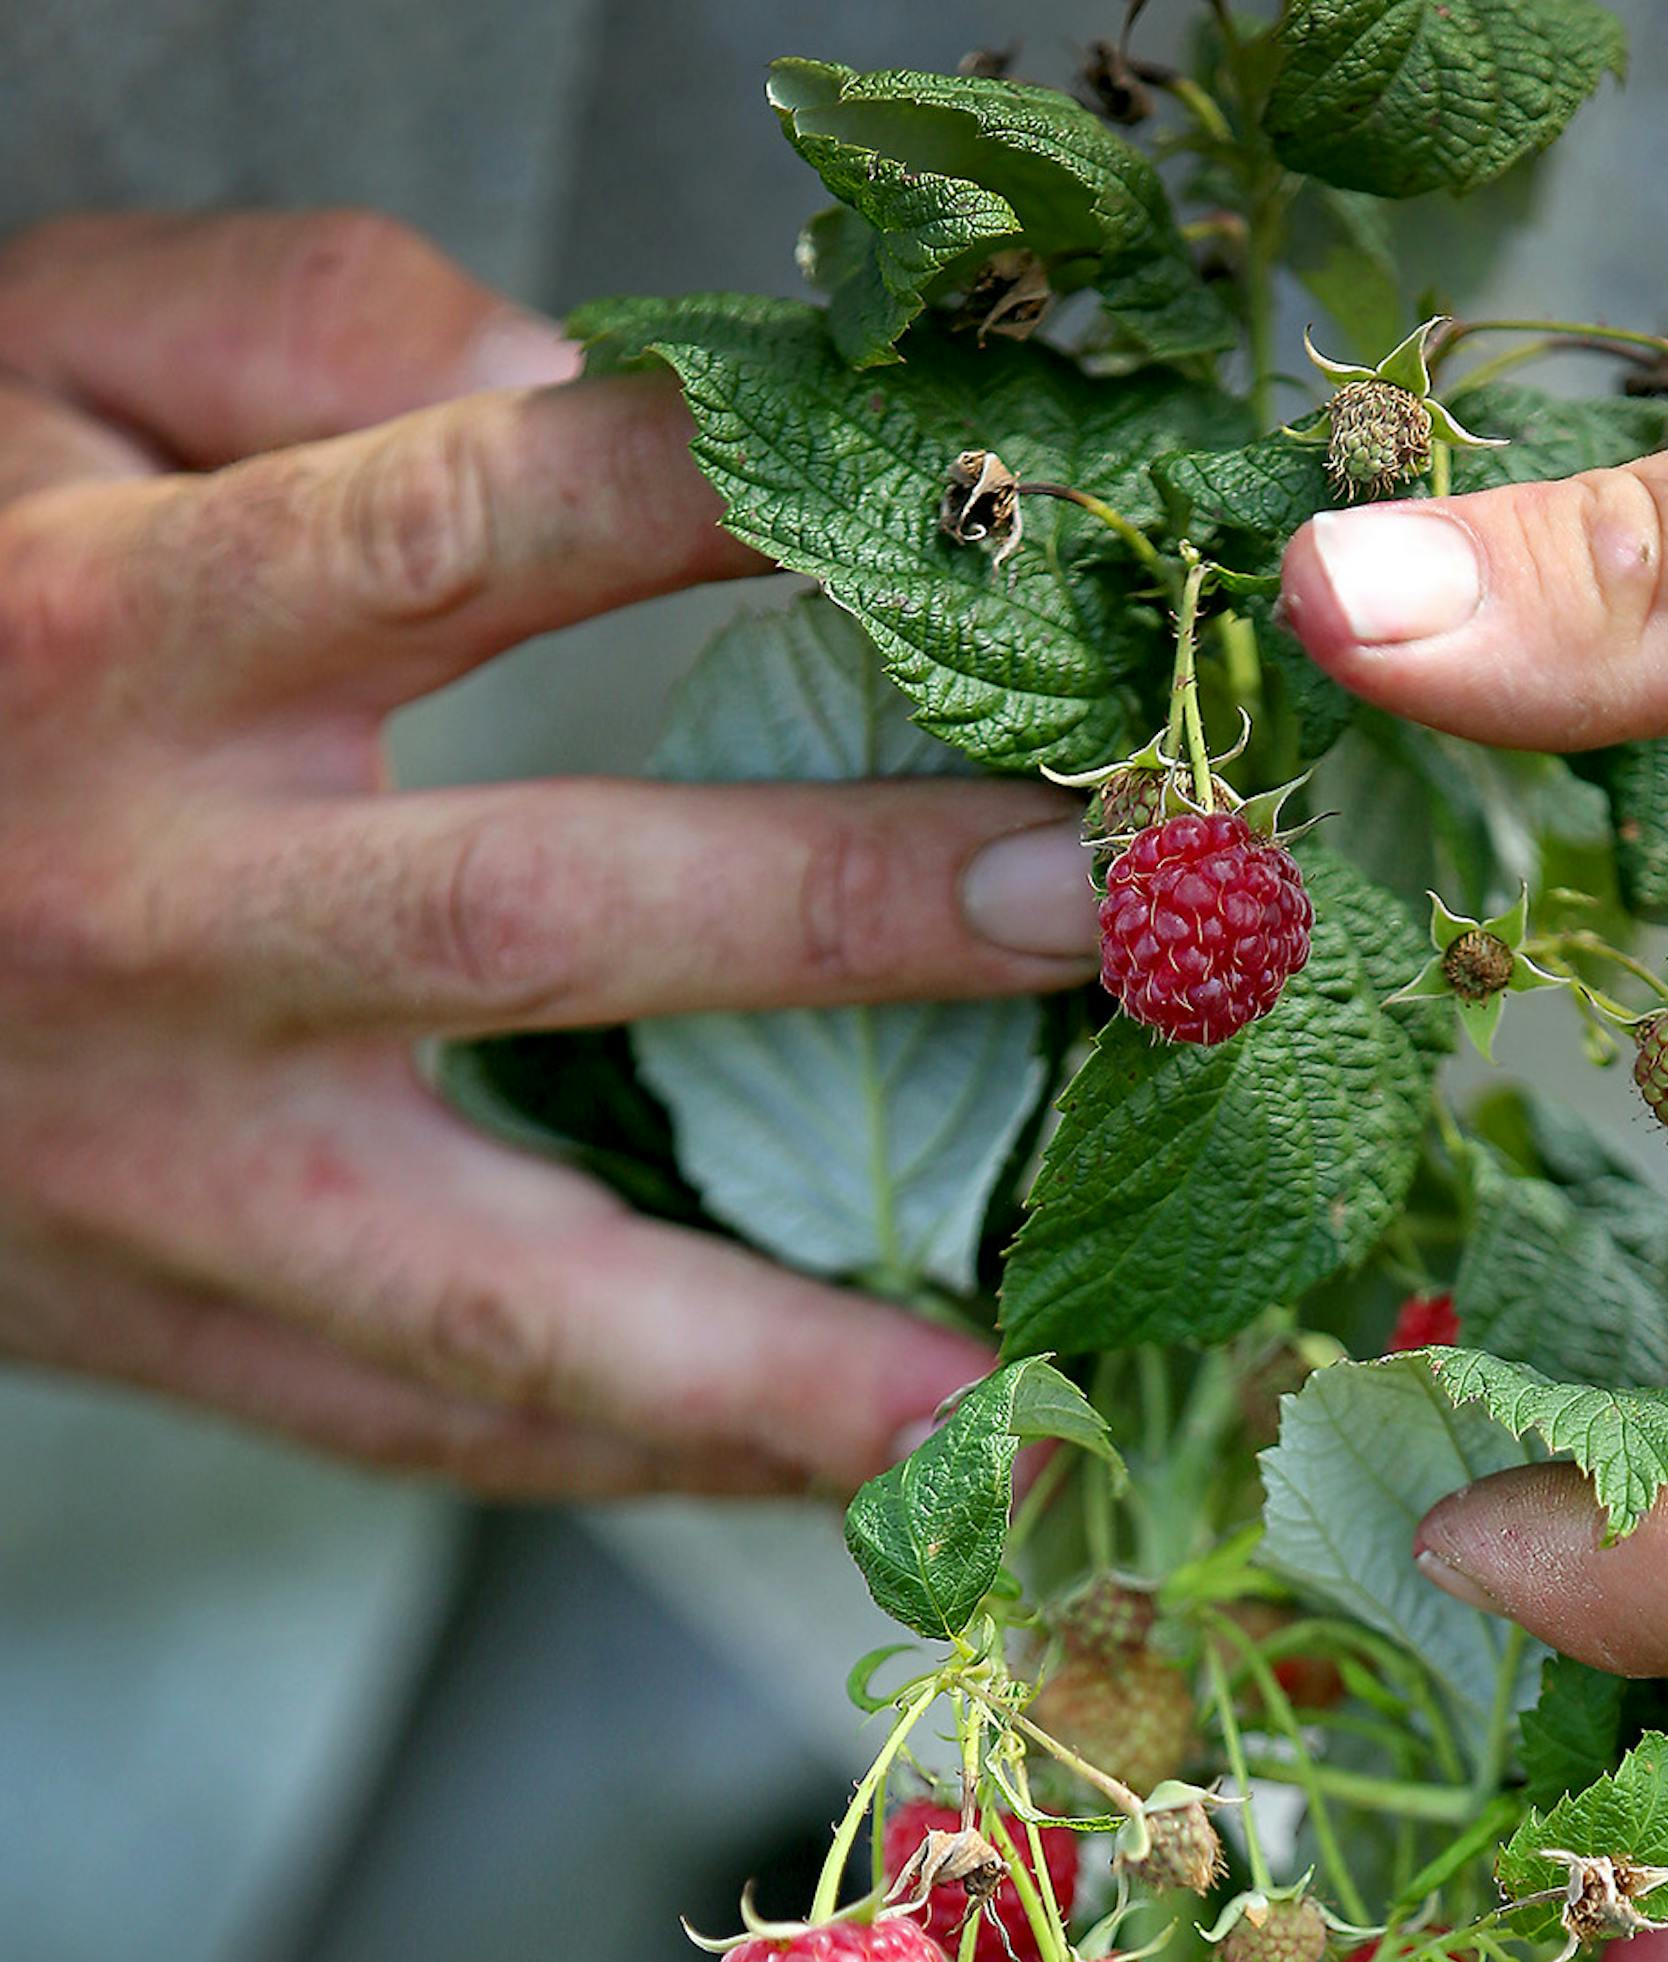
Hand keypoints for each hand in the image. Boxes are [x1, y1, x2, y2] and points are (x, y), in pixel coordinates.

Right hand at [0, 211, 1100, 1495]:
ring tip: (1023, 1388)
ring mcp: (178, 1171)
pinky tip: (845, 1467)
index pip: (476, 533)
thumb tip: (600, 390)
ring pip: (513, 1297)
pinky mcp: (185, 1329)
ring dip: (789, 1355)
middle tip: (1103, 909)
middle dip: (846, 917)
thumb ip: (302, 331)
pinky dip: (655, 1464)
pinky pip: (445, 1432)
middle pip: (544, 919)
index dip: (746, 510)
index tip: (991, 507)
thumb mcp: (23, 376)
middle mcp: (158, 922)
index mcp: (120, 644)